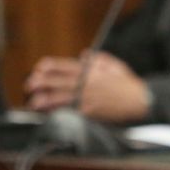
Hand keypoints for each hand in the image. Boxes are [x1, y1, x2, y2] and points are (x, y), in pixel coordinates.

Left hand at [24, 51, 150, 122]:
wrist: (140, 100)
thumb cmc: (128, 84)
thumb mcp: (114, 65)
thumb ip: (99, 59)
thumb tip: (85, 56)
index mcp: (92, 70)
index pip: (66, 66)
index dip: (51, 67)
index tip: (39, 68)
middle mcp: (87, 83)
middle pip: (60, 81)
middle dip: (42, 83)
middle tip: (29, 85)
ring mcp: (88, 98)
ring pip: (62, 97)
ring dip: (46, 100)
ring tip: (34, 102)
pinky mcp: (91, 112)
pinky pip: (72, 111)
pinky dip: (60, 112)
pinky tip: (50, 114)